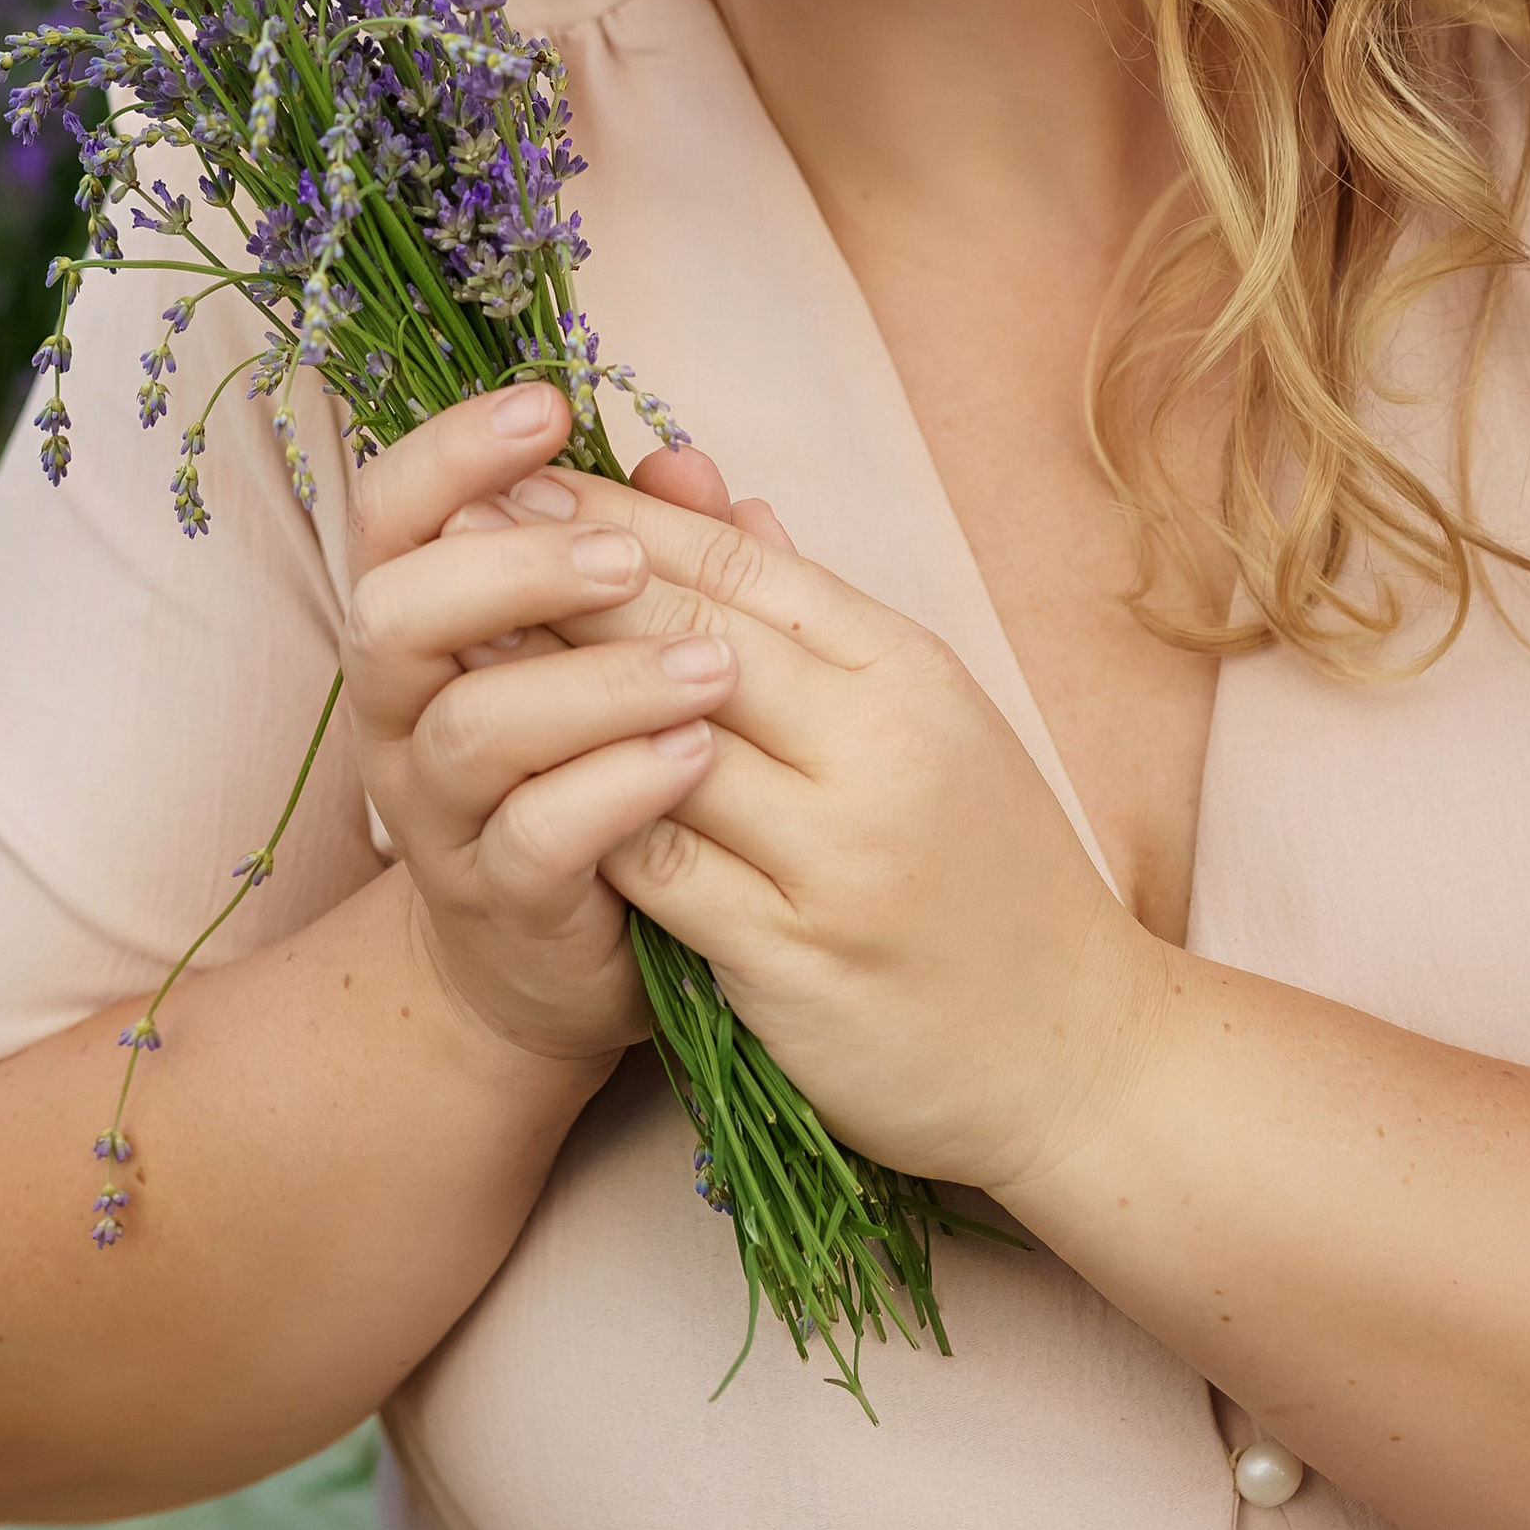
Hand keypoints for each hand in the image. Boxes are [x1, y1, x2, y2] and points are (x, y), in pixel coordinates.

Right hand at [341, 387, 781, 1070]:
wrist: (550, 954)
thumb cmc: (584, 765)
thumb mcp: (611, 646)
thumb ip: (651, 550)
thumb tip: (690, 458)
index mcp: (420, 622)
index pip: (388, 511)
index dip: (450, 451)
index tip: (549, 408)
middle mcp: (399, 711)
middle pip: (394, 611)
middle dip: (511, 568)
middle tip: (625, 558)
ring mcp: (437, 813)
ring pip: (472, 728)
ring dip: (596, 684)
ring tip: (709, 667)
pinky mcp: (497, 898)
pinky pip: (535, 837)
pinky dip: (617, 789)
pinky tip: (695, 756)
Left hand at [468, 462, 1169, 1197]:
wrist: (1075, 1054)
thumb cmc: (986, 871)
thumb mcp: (922, 717)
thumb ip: (805, 612)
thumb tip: (705, 487)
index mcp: (909, 671)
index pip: (742, 564)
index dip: (620, 517)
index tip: (519, 475)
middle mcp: (880, 749)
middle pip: (689, 637)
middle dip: (562, 579)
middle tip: (454, 532)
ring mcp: (840, 858)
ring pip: (659, 748)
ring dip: (550, 695)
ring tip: (456, 650)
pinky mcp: (797, 959)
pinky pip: (660, 870)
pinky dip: (584, 819)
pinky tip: (514, 788)